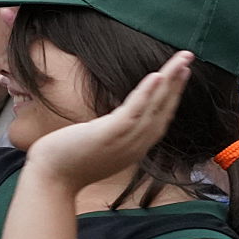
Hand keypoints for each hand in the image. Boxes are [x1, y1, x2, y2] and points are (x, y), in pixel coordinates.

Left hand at [22, 50, 192, 190]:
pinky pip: (135, 110)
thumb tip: (111, 122)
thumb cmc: (68, 163)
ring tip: (182, 61)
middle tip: (187, 58)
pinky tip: (158, 75)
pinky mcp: (111, 134)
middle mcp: (137, 145)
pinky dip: (147, 93)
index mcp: (135, 148)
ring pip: (155, 107)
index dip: (173, 95)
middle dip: (178, 83)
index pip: (161, 118)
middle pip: (164, 110)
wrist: (51, 180)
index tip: (181, 74)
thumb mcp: (98, 147)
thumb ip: (112, 134)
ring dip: (170, 81)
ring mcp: (125, 141)